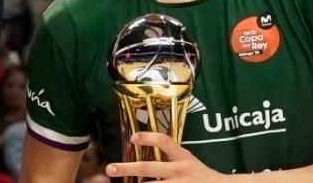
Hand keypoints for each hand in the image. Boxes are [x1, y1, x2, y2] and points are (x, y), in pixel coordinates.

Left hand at [106, 133, 223, 181]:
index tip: (132, 138)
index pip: (164, 142)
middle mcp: (179, 170)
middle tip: (111, 168)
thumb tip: (146, 158)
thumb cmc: (202, 176)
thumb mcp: (189, 162)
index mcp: (183, 157)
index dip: (148, 138)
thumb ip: (171, 158)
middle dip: (127, 168)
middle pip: (149, 167)